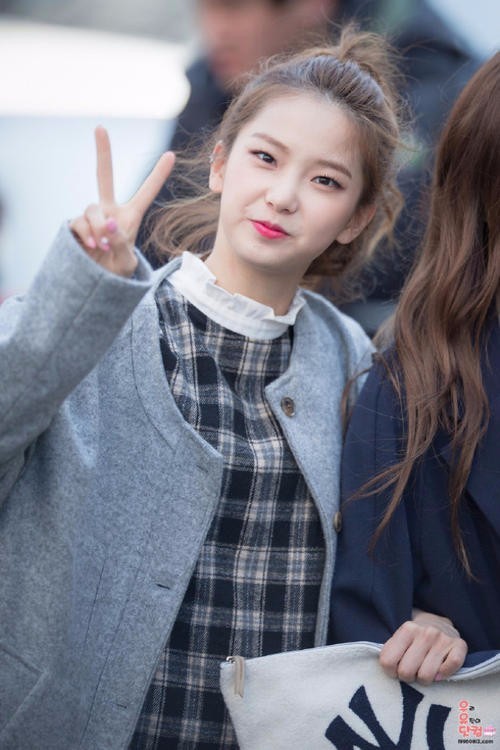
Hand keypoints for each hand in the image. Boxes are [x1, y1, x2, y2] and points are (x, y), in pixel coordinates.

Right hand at [70, 126, 174, 276]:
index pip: (146, 192)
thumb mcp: (126, 262)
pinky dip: (85, 232)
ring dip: (97, 225)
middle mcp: (109, 211)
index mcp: (130, 216)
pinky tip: (92, 245)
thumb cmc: (118, 273)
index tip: (171, 155)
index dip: (158, 175)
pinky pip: (77, 221)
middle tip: (100, 128)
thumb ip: (120, 243)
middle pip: (104, 176)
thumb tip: (109, 222)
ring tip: (103, 245)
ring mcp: (91, 217)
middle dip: (102, 152)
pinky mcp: (76, 226)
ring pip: (91, 208)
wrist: (98, 284)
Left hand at [379, 610, 467, 684]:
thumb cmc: (415, 638)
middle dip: (408, 677)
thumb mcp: (400, 639)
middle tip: (412, 672)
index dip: (391, 672)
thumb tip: (389, 671)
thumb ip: (391, 653)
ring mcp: (443, 639)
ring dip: (424, 679)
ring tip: (424, 671)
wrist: (439, 623)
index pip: (388, 661)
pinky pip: (450, 668)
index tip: (396, 670)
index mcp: (407, 629)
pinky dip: (444, 675)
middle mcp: (425, 633)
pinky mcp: (459, 645)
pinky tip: (439, 672)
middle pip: (406, 672)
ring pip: (426, 676)